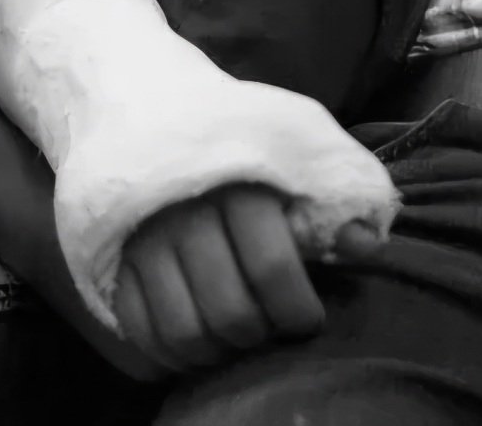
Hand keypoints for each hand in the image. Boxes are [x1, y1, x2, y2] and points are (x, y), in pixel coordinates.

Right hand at [112, 184, 374, 375]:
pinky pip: (139, 331)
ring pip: (184, 332)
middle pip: (230, 312)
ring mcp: (143, 240)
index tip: (306, 320)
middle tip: (267, 330)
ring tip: (232, 342)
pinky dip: (167, 355)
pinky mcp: (114, 261)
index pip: (273, 269)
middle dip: (259, 336)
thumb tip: (368, 249)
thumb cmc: (243, 161)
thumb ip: (333, 210)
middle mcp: (186, 213)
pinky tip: (192, 348)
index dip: (297, 311)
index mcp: (239, 187)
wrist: (158, 125)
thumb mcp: (295, 170)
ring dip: (215, 353)